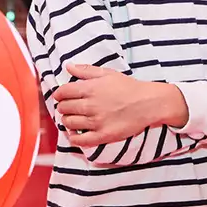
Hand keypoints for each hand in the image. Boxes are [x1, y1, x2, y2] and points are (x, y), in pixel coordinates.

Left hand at [52, 64, 186, 147]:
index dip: (59, 94)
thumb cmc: (128, 87)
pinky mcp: (103, 135)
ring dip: (67, 120)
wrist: (148, 103)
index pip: (63, 92)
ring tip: (72, 118)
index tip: (61, 96)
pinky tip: (74, 134)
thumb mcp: (108, 74)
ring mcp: (96, 122)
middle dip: (63, 107)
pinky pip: (80, 140)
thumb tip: (68, 66)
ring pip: (69, 123)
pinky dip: (73, 138)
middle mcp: (91, 105)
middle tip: (67, 107)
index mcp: (90, 88)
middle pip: (64, 108)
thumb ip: (86, 70)